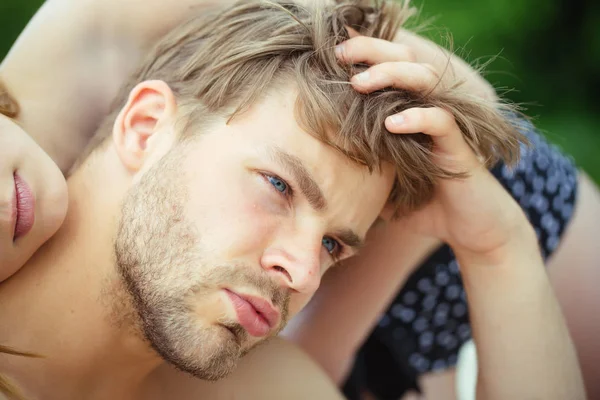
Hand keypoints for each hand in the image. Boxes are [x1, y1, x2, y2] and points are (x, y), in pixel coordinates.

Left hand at [336, 36, 535, 264]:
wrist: (470, 226)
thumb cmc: (423, 203)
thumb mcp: (380, 185)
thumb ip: (355, 173)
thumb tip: (317, 179)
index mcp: (408, 112)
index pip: (387, 69)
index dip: (362, 57)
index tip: (330, 58)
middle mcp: (427, 110)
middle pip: (405, 60)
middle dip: (372, 52)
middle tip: (341, 55)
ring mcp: (444, 127)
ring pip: (425, 81)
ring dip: (392, 75)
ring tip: (359, 83)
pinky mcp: (459, 148)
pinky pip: (441, 122)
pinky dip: (417, 118)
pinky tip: (392, 124)